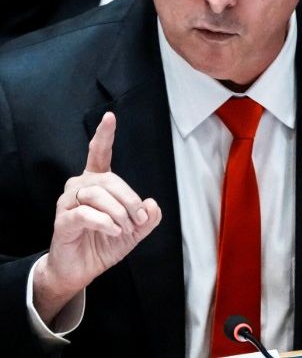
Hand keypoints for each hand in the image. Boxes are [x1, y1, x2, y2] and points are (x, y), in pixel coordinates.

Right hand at [34, 112, 160, 323]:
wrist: (81, 270)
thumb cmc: (104, 244)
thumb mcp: (134, 231)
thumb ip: (147, 218)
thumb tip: (152, 205)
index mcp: (96, 183)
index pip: (99, 153)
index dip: (104, 135)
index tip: (110, 117)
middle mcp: (80, 187)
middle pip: (108, 179)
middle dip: (129, 199)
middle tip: (139, 218)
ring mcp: (68, 203)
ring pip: (97, 195)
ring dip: (118, 212)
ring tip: (125, 228)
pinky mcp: (63, 221)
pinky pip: (85, 214)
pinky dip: (105, 222)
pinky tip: (114, 231)